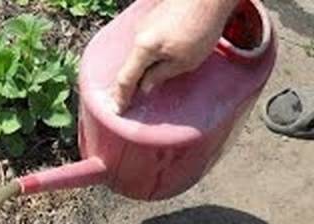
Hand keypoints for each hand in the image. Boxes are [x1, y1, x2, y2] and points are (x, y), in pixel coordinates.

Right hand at [111, 0, 239, 112]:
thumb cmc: (201, 29)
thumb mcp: (185, 61)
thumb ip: (161, 75)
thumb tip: (144, 86)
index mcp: (143, 48)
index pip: (126, 78)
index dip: (121, 96)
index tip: (118, 110)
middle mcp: (138, 35)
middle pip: (129, 65)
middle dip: (129, 84)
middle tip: (127, 100)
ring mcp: (144, 24)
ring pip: (138, 53)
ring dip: (141, 68)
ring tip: (145, 82)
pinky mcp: (153, 18)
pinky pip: (146, 42)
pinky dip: (148, 55)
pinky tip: (159, 59)